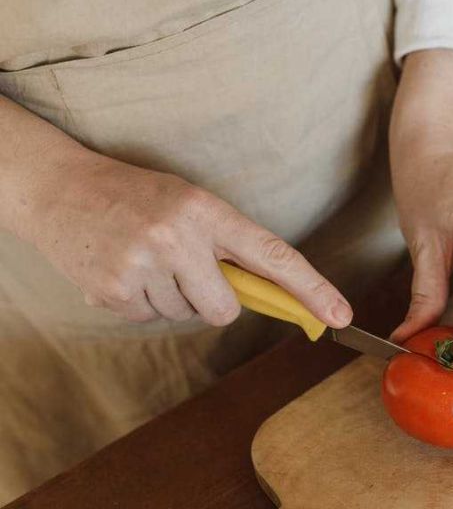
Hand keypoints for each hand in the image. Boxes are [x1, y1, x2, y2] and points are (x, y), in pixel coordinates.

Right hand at [25, 150, 351, 327]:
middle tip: (183, 267)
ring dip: (172, 297)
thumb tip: (267, 296)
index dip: (311, 289)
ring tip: (145, 259)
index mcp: (206, 210)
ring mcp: (143, 267)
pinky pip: (153, 319)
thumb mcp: (188, 204)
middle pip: (226, 309)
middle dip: (213, 300)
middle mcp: (177, 238)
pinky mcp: (114, 292)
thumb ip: (228, 246)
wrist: (57, 188)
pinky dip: (142, 303)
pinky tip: (124, 270)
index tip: (340, 315)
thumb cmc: (135, 196)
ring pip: (187, 316)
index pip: (273, 255)